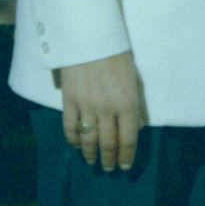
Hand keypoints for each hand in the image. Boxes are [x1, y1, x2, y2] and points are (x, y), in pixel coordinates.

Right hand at [59, 50, 145, 174]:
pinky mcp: (69, 100)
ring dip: (91, 154)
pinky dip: (73, 139)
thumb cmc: (118, 54)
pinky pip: (70, 127)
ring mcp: (86, 106)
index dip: (126, 156)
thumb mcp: (135, 80)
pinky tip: (76, 145)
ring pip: (88, 139)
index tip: (125, 166)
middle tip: (109, 169)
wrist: (91, 36)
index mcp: (128, 104)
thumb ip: (135, 104)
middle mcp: (107, 109)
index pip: (128, 139)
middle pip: (108, 143)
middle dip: (109, 159)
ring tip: (92, 162)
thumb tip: (135, 127)